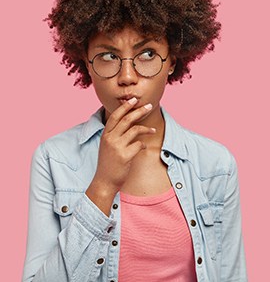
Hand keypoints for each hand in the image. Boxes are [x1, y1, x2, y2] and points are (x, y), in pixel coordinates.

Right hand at [86, 98, 154, 214]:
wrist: (104, 181)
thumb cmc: (108, 163)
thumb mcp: (107, 146)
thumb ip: (115, 134)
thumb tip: (129, 123)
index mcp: (105, 135)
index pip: (115, 116)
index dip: (125, 106)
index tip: (134, 100)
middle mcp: (110, 139)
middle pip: (126, 119)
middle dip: (139, 111)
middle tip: (149, 106)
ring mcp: (117, 147)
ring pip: (135, 130)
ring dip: (146, 129)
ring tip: (153, 130)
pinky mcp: (125, 156)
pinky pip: (139, 144)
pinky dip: (144, 144)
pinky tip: (144, 146)